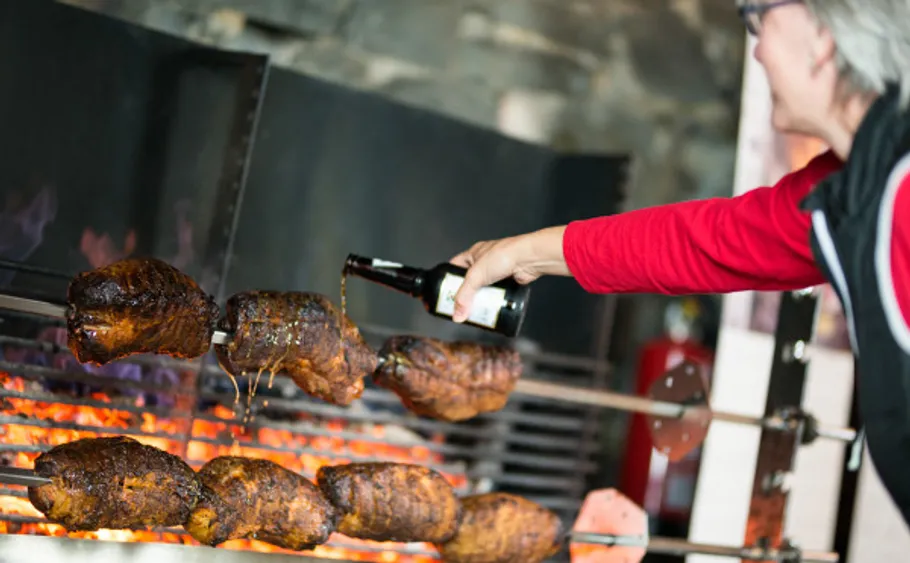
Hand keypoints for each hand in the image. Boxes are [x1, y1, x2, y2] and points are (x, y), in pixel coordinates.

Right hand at [449, 226, 569, 322]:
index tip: (445, 292)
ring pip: (484, 288)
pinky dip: (494, 300)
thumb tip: (457, 314)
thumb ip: (464, 296)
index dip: (449, 279)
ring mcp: (498, 271)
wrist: (528, 259)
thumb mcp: (476, 276)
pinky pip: (497, 293)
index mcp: (474, 254)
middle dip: (466, 294)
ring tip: (474, 310)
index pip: (455, 266)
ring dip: (480, 299)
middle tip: (460, 306)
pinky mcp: (509, 280)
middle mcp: (485, 261)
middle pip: (470, 281)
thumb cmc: (504, 255)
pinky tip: (491, 308)